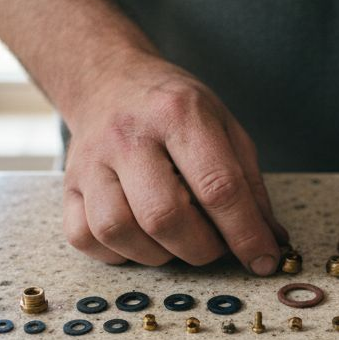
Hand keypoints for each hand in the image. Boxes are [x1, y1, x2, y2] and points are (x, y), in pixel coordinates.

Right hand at [62, 50, 287, 272]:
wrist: (108, 80)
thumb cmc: (173, 108)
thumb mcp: (223, 126)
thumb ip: (249, 184)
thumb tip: (271, 241)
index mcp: (179, 114)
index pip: (218, 186)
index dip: (245, 233)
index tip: (263, 259)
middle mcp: (129, 136)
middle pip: (164, 216)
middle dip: (201, 249)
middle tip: (215, 247)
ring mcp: (90, 162)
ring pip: (118, 231)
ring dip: (157, 254)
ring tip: (176, 240)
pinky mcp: (67, 185)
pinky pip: (85, 238)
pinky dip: (118, 253)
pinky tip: (139, 238)